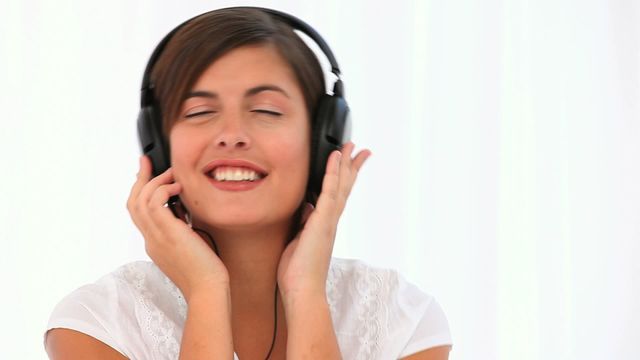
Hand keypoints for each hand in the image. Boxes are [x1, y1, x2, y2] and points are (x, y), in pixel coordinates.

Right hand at [127, 156, 228, 300]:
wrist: (208, 290)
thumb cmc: (206, 272)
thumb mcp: (190, 244)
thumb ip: (182, 228)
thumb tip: (183, 208)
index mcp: (155, 244)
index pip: (140, 213)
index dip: (143, 192)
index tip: (150, 175)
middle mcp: (151, 240)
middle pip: (133, 203)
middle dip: (139, 179)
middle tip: (146, 161)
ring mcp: (156, 237)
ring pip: (140, 200)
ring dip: (155, 181)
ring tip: (172, 174)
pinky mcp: (167, 234)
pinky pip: (154, 203)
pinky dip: (163, 189)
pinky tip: (178, 187)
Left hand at [277, 142, 370, 301]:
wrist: (303, 290)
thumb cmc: (298, 272)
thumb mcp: (298, 241)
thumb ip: (304, 223)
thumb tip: (306, 208)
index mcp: (325, 225)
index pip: (338, 196)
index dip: (344, 178)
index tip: (350, 163)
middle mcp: (330, 221)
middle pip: (345, 187)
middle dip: (352, 167)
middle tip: (360, 149)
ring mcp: (328, 220)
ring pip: (340, 186)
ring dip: (345, 164)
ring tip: (351, 147)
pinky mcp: (322, 221)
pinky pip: (329, 192)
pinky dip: (333, 174)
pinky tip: (335, 159)